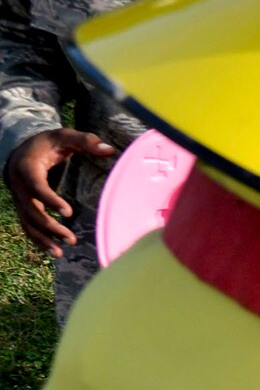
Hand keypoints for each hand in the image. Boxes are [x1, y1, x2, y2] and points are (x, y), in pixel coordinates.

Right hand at [6, 128, 115, 254]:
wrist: (21, 149)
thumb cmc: (48, 143)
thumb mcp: (64, 136)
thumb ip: (85, 141)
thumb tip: (110, 150)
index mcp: (27, 167)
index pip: (36, 187)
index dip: (50, 200)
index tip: (68, 212)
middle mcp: (18, 185)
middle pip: (31, 210)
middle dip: (50, 226)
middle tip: (71, 238)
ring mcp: (19, 198)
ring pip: (27, 222)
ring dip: (42, 238)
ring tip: (60, 253)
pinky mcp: (23, 207)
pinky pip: (27, 226)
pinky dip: (38, 239)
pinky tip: (54, 251)